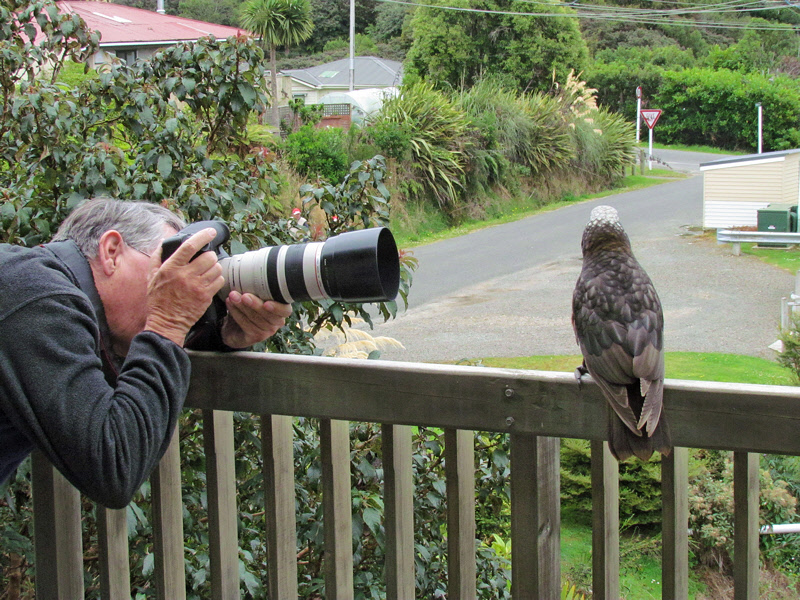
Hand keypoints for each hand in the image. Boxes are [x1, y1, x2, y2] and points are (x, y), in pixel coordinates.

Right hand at [144, 228, 224, 346]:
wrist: (166, 322)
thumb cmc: (158, 300)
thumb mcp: (151, 277)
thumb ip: (157, 258)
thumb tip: (162, 242)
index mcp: (171, 268)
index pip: (190, 246)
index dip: (202, 236)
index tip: (210, 232)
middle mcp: (185, 275)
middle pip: (209, 257)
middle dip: (210, 257)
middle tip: (206, 261)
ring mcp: (197, 286)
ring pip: (217, 268)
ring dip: (214, 268)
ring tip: (208, 272)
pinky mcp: (206, 296)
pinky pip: (219, 281)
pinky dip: (217, 279)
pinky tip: (210, 282)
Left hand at [220, 291, 291, 348]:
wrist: (234, 327)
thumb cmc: (247, 307)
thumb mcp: (253, 295)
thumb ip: (256, 288)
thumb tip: (249, 273)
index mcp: (280, 310)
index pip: (285, 310)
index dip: (278, 308)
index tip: (266, 303)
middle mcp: (276, 322)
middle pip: (269, 315)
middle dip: (255, 304)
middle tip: (244, 295)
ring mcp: (267, 332)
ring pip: (256, 320)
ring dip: (243, 307)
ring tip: (232, 297)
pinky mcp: (255, 337)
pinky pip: (246, 325)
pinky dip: (236, 314)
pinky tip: (230, 304)